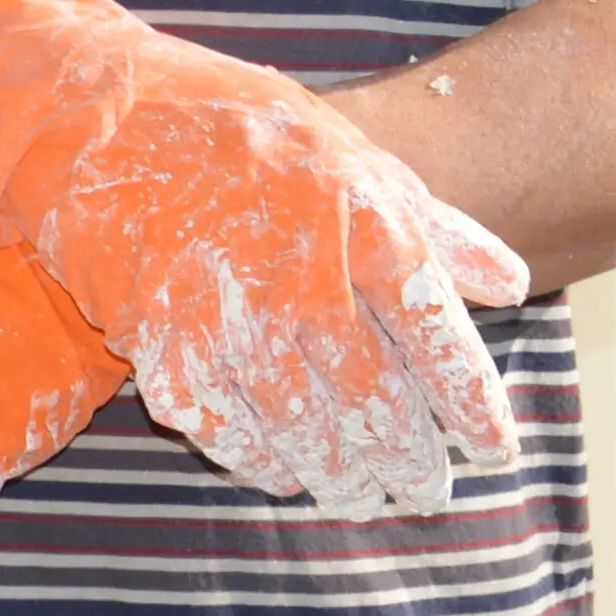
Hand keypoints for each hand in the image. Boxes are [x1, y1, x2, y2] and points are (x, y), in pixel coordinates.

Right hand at [0, 0, 528, 517]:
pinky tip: (287, 479)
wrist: (103, 116)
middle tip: (427, 494)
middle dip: (412, 459)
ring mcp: (233, 315)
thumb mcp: (353, 154)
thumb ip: (435, 225)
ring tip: (365, 499)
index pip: (440, 339)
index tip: (495, 451)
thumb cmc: (242, 132)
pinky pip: (226, 430)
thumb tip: (513, 283)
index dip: (474, 406)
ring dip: (344, 478)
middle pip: (381, 400)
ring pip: (308, 431)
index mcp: (368, 223)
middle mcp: (308, 276)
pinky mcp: (164, 343)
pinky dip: (261, 463)